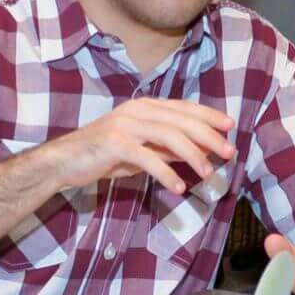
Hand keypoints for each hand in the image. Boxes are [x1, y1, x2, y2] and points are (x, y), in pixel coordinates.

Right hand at [45, 98, 233, 198]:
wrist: (65, 161)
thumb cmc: (103, 155)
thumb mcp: (141, 149)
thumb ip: (166, 147)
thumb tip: (197, 152)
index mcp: (145, 107)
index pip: (184, 107)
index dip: (209, 116)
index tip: (230, 127)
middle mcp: (137, 110)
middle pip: (182, 120)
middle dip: (209, 136)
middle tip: (228, 152)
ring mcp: (125, 125)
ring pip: (169, 136)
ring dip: (193, 155)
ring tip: (208, 173)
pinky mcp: (115, 144)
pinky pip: (148, 158)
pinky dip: (166, 173)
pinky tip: (178, 187)